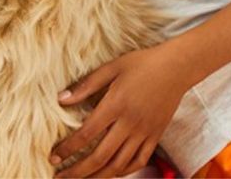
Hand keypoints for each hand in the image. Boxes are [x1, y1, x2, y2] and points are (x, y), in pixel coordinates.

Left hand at [52, 44, 187, 176]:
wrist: (178, 67)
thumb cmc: (143, 63)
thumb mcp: (113, 67)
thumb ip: (87, 85)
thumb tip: (61, 99)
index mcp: (116, 104)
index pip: (86, 134)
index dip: (67, 149)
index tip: (53, 157)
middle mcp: (130, 123)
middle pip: (99, 157)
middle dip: (76, 171)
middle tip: (59, 177)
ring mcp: (144, 132)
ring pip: (118, 165)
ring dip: (96, 177)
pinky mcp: (156, 136)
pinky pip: (138, 161)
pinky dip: (123, 172)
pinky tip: (110, 173)